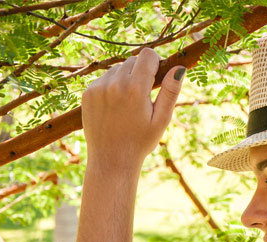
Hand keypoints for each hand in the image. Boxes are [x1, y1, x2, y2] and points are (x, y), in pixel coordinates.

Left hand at [81, 47, 183, 172]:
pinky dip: (112, 86)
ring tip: (129, 103)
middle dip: (141, 72)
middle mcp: (114, 84)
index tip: (157, 78)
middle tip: (145, 96)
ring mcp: (97, 88)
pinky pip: (104, 79)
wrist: (111, 160)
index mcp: (135, 89)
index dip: (156, 63)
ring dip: (126, 78)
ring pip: (117, 68)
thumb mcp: (161, 119)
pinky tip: (116, 107)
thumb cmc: (140, 141)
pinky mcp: (87, 93)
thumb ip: (170, 91)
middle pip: (132, 60)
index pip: (147, 55)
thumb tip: (179, 67)